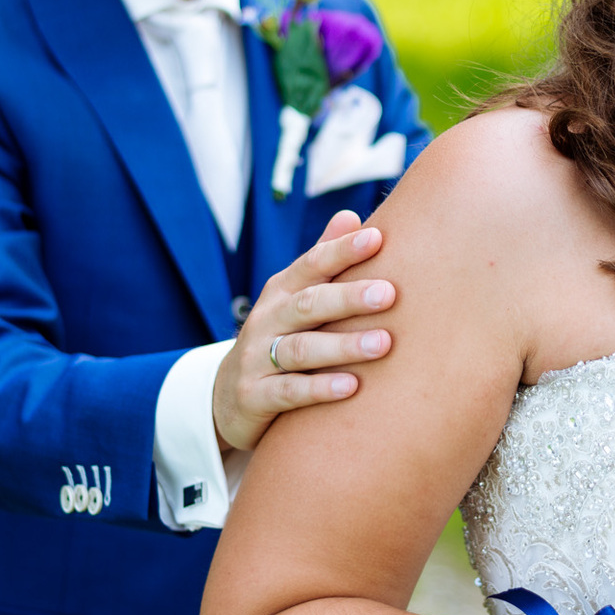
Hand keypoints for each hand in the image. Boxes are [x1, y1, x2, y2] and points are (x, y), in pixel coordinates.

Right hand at [211, 210, 395, 452]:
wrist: (226, 397)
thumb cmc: (278, 337)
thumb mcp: (293, 298)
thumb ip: (321, 261)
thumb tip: (351, 216)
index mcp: (281, 291)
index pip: (312, 265)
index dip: (341, 251)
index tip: (377, 238)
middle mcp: (266, 320)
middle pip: (308, 304)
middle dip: (348, 297)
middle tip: (388, 294)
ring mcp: (256, 358)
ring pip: (301, 349)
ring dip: (342, 346)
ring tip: (383, 344)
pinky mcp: (253, 396)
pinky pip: (288, 391)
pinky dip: (319, 388)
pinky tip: (352, 387)